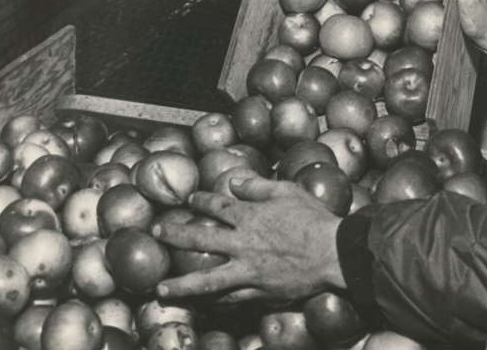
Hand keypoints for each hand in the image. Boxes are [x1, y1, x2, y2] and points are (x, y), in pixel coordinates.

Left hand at [152, 175, 344, 302]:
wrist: (331, 252)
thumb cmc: (312, 218)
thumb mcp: (286, 190)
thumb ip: (257, 186)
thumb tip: (234, 181)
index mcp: (249, 216)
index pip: (217, 205)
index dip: (201, 200)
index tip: (190, 199)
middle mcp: (242, 243)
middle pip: (200, 238)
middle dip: (175, 235)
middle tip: (156, 234)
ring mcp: (248, 270)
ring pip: (207, 280)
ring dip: (181, 286)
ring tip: (160, 291)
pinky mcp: (258, 290)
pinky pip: (231, 298)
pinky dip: (214, 302)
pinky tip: (203, 305)